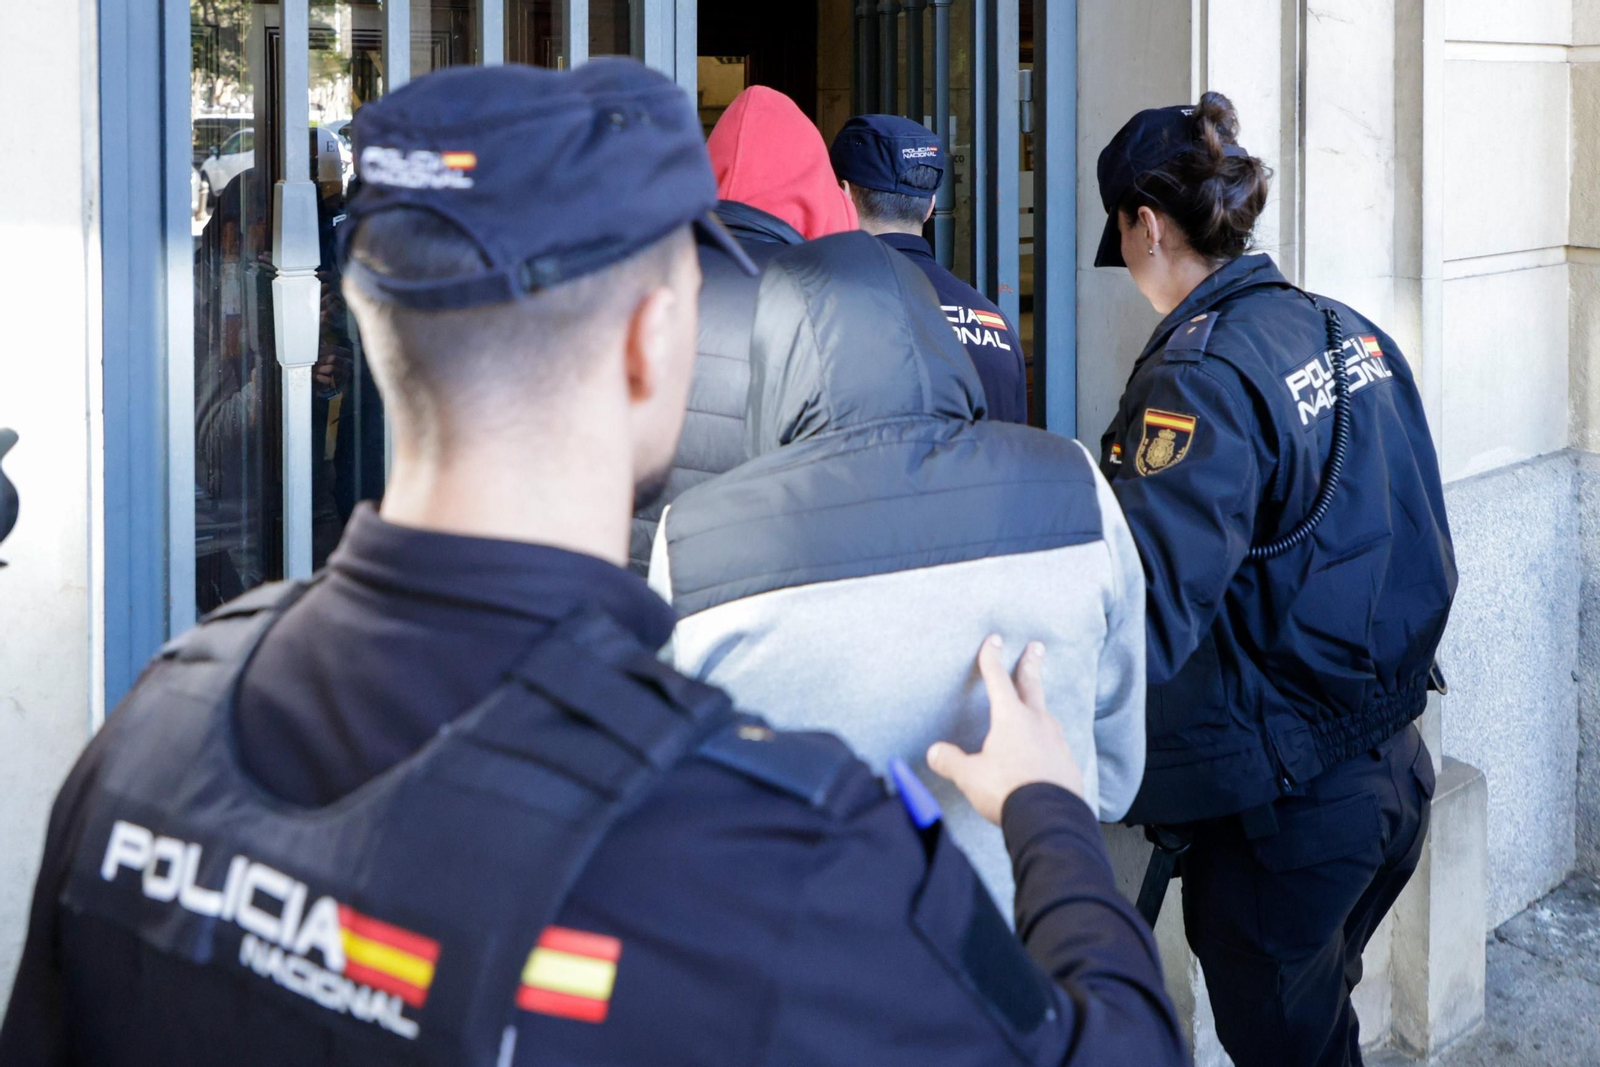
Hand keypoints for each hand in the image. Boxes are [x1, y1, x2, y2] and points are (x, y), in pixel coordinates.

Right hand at [926, 636, 1085, 823]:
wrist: (1049, 817)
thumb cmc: (1007, 791)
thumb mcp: (970, 776)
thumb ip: (951, 762)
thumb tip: (934, 752)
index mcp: (1010, 718)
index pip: (997, 680)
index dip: (992, 658)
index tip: (994, 640)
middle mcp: (1036, 722)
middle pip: (1031, 685)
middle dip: (1031, 664)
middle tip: (1037, 646)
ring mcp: (1056, 741)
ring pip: (1046, 713)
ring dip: (1040, 703)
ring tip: (1037, 702)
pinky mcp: (1067, 762)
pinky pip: (1056, 742)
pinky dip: (1048, 737)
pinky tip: (1046, 746)